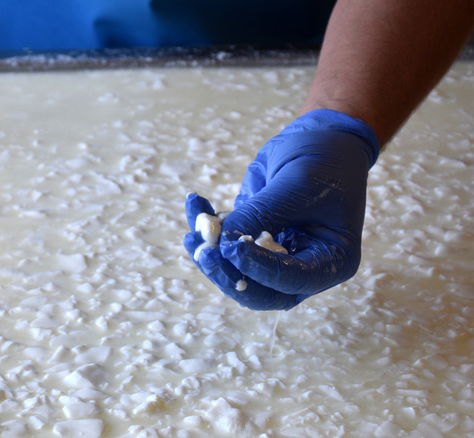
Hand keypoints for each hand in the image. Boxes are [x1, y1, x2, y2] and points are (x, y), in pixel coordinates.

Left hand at [184, 109, 379, 309]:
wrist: (322, 136)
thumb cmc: (324, 160)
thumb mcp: (298, 186)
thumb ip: (262, 216)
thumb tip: (221, 244)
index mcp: (332, 261)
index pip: (292, 280)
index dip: (259, 270)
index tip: (232, 249)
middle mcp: (304, 267)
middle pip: (260, 289)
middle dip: (227, 273)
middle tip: (203, 253)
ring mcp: (275, 256)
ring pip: (236, 270)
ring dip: (210, 251)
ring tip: (193, 226)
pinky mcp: (252, 240)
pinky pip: (226, 244)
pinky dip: (207, 226)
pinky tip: (196, 202)